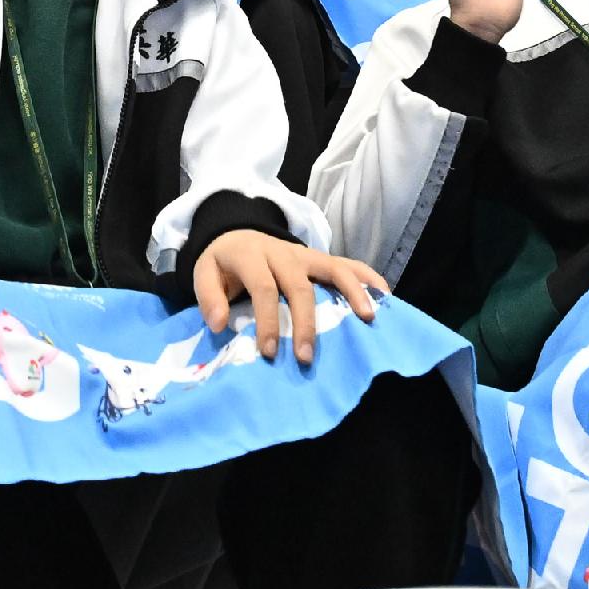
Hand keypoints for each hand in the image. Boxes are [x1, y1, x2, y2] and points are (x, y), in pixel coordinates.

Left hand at [190, 230, 383, 361]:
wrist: (237, 231)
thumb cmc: (224, 263)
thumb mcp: (204, 272)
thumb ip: (208, 297)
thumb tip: (219, 324)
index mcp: (252, 256)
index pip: (264, 288)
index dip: (268, 321)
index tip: (269, 352)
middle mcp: (283, 253)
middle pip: (299, 286)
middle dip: (305, 323)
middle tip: (307, 356)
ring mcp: (306, 254)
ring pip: (333, 269)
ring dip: (352, 293)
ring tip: (368, 318)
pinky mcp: (320, 258)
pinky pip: (348, 264)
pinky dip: (367, 277)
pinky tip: (384, 295)